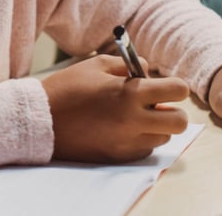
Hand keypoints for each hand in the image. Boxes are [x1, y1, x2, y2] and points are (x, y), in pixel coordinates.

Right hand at [41, 54, 188, 162]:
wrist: (41, 120)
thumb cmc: (68, 87)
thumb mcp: (97, 65)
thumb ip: (129, 66)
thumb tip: (149, 73)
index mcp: (130, 93)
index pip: (178, 91)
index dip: (174, 86)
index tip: (165, 86)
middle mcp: (134, 120)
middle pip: (180, 122)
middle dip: (173, 111)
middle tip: (155, 104)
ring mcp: (127, 142)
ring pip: (163, 137)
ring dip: (156, 126)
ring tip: (133, 115)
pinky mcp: (119, 157)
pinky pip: (145, 149)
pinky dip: (140, 138)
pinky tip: (121, 128)